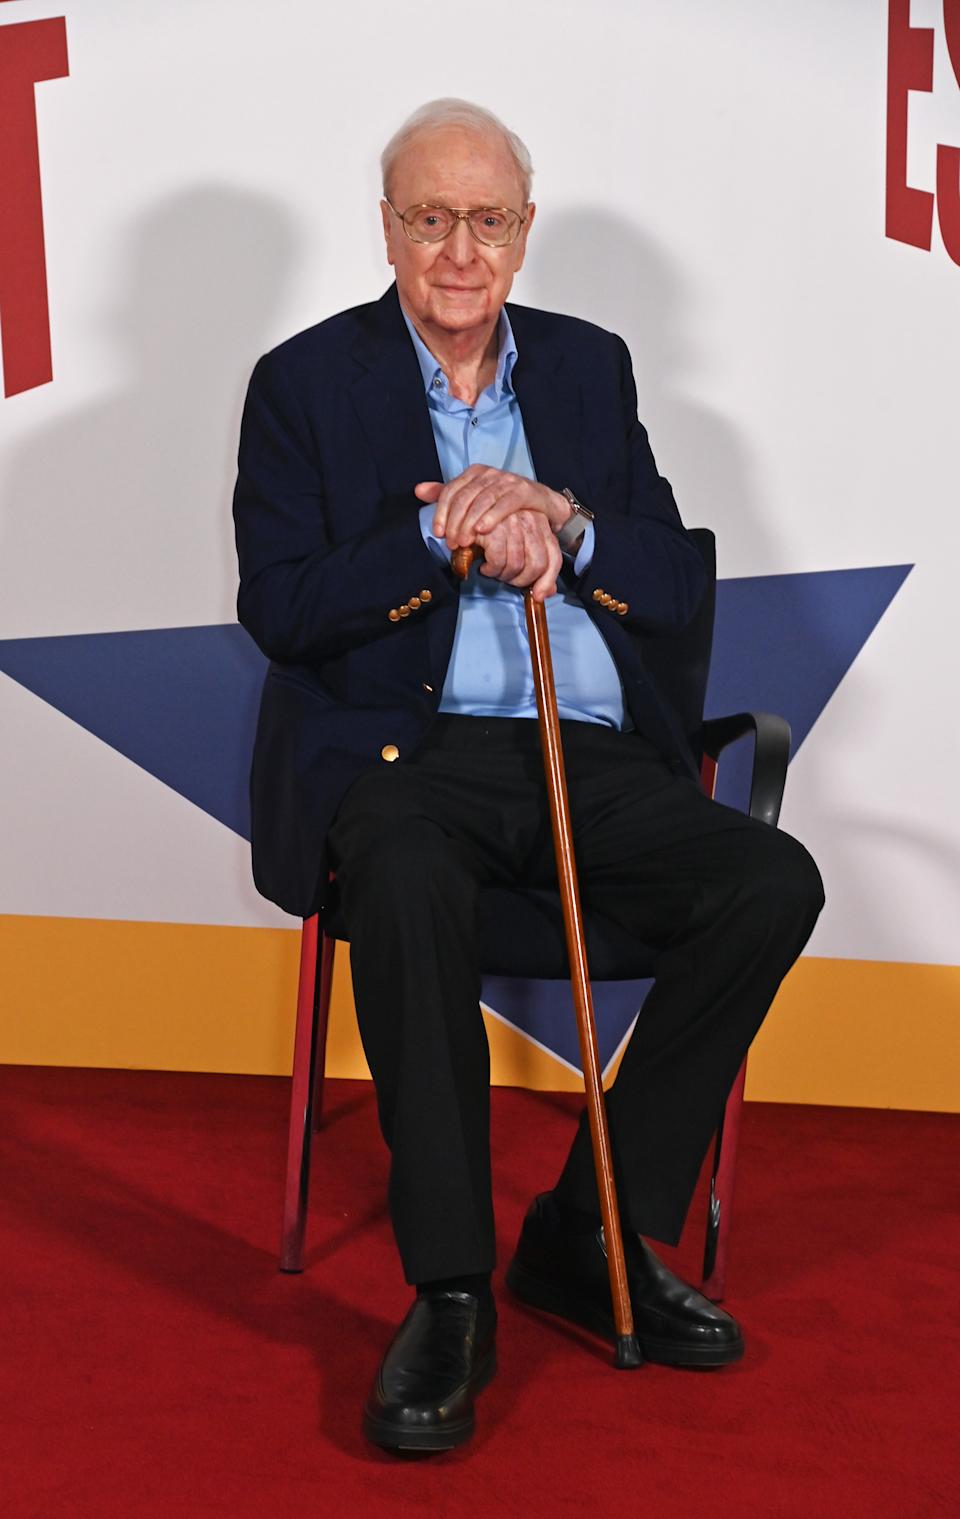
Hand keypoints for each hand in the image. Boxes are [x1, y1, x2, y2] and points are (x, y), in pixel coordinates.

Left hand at [415, 465, 569, 549]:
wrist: (541, 503)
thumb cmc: (504, 503)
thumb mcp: (474, 499)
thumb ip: (447, 495)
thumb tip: (418, 490)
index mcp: (474, 473)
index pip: (451, 490)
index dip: (441, 512)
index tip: (438, 533)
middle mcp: (489, 473)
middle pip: (465, 497)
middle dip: (455, 522)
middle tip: (451, 543)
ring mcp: (507, 481)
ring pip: (482, 501)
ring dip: (470, 523)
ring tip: (464, 541)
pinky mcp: (523, 491)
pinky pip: (505, 504)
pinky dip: (492, 516)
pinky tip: (483, 529)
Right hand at [475, 509, 561, 600]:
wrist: (464, 511)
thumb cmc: (490, 530)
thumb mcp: (515, 545)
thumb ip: (534, 568)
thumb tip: (545, 593)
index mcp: (541, 523)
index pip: (553, 557)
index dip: (547, 581)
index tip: (538, 595)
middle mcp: (531, 520)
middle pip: (537, 565)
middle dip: (521, 580)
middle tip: (506, 578)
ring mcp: (514, 523)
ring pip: (517, 565)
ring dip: (502, 575)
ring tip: (492, 570)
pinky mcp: (495, 528)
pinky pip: (498, 561)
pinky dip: (490, 570)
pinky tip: (484, 566)